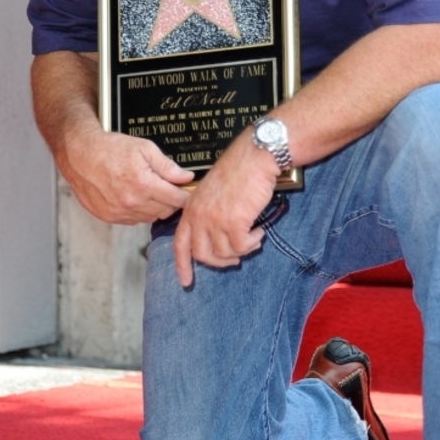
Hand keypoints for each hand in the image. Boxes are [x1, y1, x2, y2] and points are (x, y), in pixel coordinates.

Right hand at [59, 118, 193, 224]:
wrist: (80, 154)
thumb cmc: (111, 148)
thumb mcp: (144, 148)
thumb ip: (167, 166)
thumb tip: (186, 177)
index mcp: (144, 185)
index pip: (177, 199)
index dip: (185, 195)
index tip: (186, 191)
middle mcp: (132, 202)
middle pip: (165, 211)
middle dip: (171, 201)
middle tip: (169, 188)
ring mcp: (119, 212)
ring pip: (150, 217)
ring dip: (155, 207)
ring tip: (150, 191)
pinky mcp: (109, 217)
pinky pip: (133, 220)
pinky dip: (139, 211)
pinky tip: (135, 197)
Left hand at [173, 130, 279, 286]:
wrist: (254, 157)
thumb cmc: (238, 171)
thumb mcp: (212, 192)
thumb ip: (208, 213)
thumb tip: (215, 239)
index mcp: (191, 208)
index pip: (180, 244)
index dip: (182, 265)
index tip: (186, 282)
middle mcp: (199, 216)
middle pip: (202, 255)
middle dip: (220, 262)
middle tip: (235, 258)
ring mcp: (215, 220)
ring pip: (224, 253)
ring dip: (241, 250)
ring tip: (252, 238)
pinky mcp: (234, 222)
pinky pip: (242, 247)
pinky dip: (252, 243)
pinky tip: (259, 231)